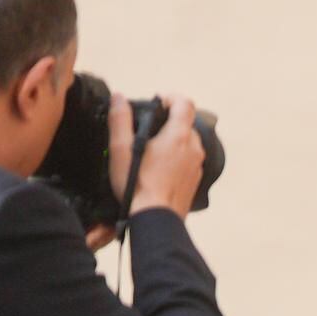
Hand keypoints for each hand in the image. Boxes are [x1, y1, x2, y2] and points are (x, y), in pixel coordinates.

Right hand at [130, 95, 208, 217]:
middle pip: (186, 123)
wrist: (156, 218)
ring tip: (150, 150)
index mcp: (179, 136)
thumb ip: (120, 120)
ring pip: (188, 142)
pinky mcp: (196, 179)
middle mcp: (194, 148)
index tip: (157, 103)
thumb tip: (119, 97)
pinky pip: (188, 160)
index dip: (171, 98)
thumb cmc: (137, 184)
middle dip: (168, 121)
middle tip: (146, 129)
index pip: (185, 104)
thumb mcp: (121, 149)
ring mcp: (198, 165)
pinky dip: (177, 157)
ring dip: (172, 140)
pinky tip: (159, 168)